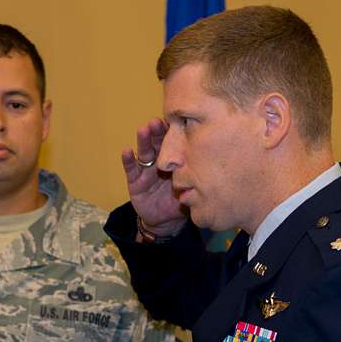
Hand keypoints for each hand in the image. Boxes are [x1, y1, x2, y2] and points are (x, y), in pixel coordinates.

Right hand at [120, 118, 186, 235]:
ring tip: (143, 130)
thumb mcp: (192, 185)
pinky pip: (130, 169)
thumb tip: (213, 158)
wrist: (168, 222)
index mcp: (174, 160)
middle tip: (157, 122)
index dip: (172, 131)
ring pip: (144, 152)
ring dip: (143, 140)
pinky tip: (127, 151)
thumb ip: (197, 172)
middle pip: (157, 143)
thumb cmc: (182, 200)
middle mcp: (159, 161)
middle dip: (157, 131)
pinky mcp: (134, 181)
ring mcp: (146, 170)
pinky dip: (128, 160)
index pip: (173, 141)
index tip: (175, 120)